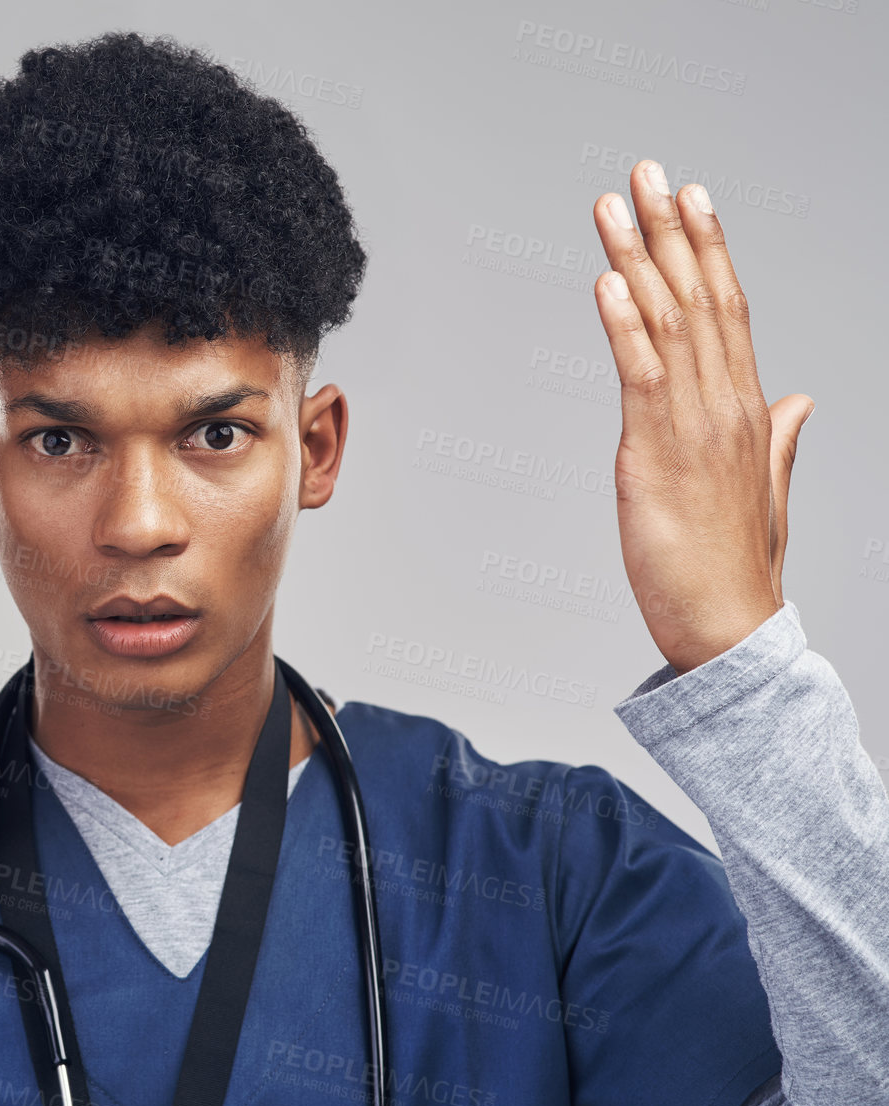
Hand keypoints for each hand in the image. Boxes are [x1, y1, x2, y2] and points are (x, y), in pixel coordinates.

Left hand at [590, 159, 814, 675]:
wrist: (729, 630)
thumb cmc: (734, 569)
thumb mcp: (764, 492)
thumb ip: (781, 440)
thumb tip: (800, 401)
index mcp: (747, 412)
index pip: (728, 311)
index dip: (709, 249)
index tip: (692, 197)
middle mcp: (726, 407)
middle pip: (700, 299)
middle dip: (673, 231)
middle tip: (648, 172)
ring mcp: (695, 427)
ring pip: (669, 323)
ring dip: (640, 258)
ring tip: (616, 205)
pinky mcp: (658, 453)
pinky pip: (642, 376)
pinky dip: (624, 325)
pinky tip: (608, 281)